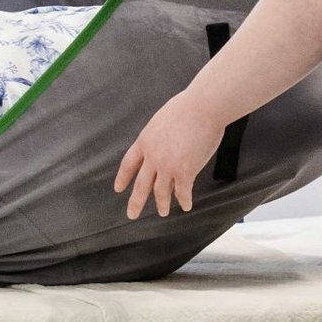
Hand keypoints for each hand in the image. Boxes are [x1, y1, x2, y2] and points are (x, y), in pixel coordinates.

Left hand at [114, 91, 226, 219]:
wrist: (203, 107)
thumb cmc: (187, 108)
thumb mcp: (162, 120)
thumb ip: (159, 136)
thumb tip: (163, 143)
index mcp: (144, 141)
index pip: (128, 164)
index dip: (123, 178)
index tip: (118, 189)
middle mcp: (153, 157)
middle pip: (141, 184)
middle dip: (136, 202)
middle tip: (131, 214)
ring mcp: (168, 165)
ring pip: (160, 192)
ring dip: (162, 204)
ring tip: (162, 213)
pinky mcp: (185, 171)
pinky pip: (182, 191)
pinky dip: (184, 200)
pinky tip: (186, 206)